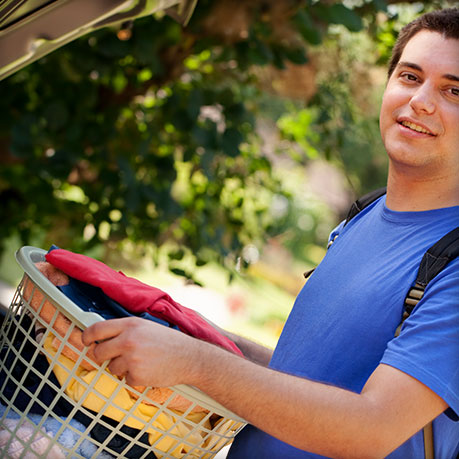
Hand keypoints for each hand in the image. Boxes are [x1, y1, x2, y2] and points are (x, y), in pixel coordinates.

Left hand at [81, 317, 201, 387]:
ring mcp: (132, 359)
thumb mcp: (146, 326)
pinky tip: (149, 370)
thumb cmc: (168, 341)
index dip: (86, 337)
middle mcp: (128, 340)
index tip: (85, 342)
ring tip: (142, 361)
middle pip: (98, 352)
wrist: (189, 356)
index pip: (96, 330)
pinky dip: (135, 378)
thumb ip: (125, 330)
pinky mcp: (137, 375)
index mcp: (130, 325)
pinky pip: (126, 379)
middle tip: (115, 356)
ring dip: (122, 368)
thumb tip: (102, 337)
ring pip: (111, 368)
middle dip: (103, 357)